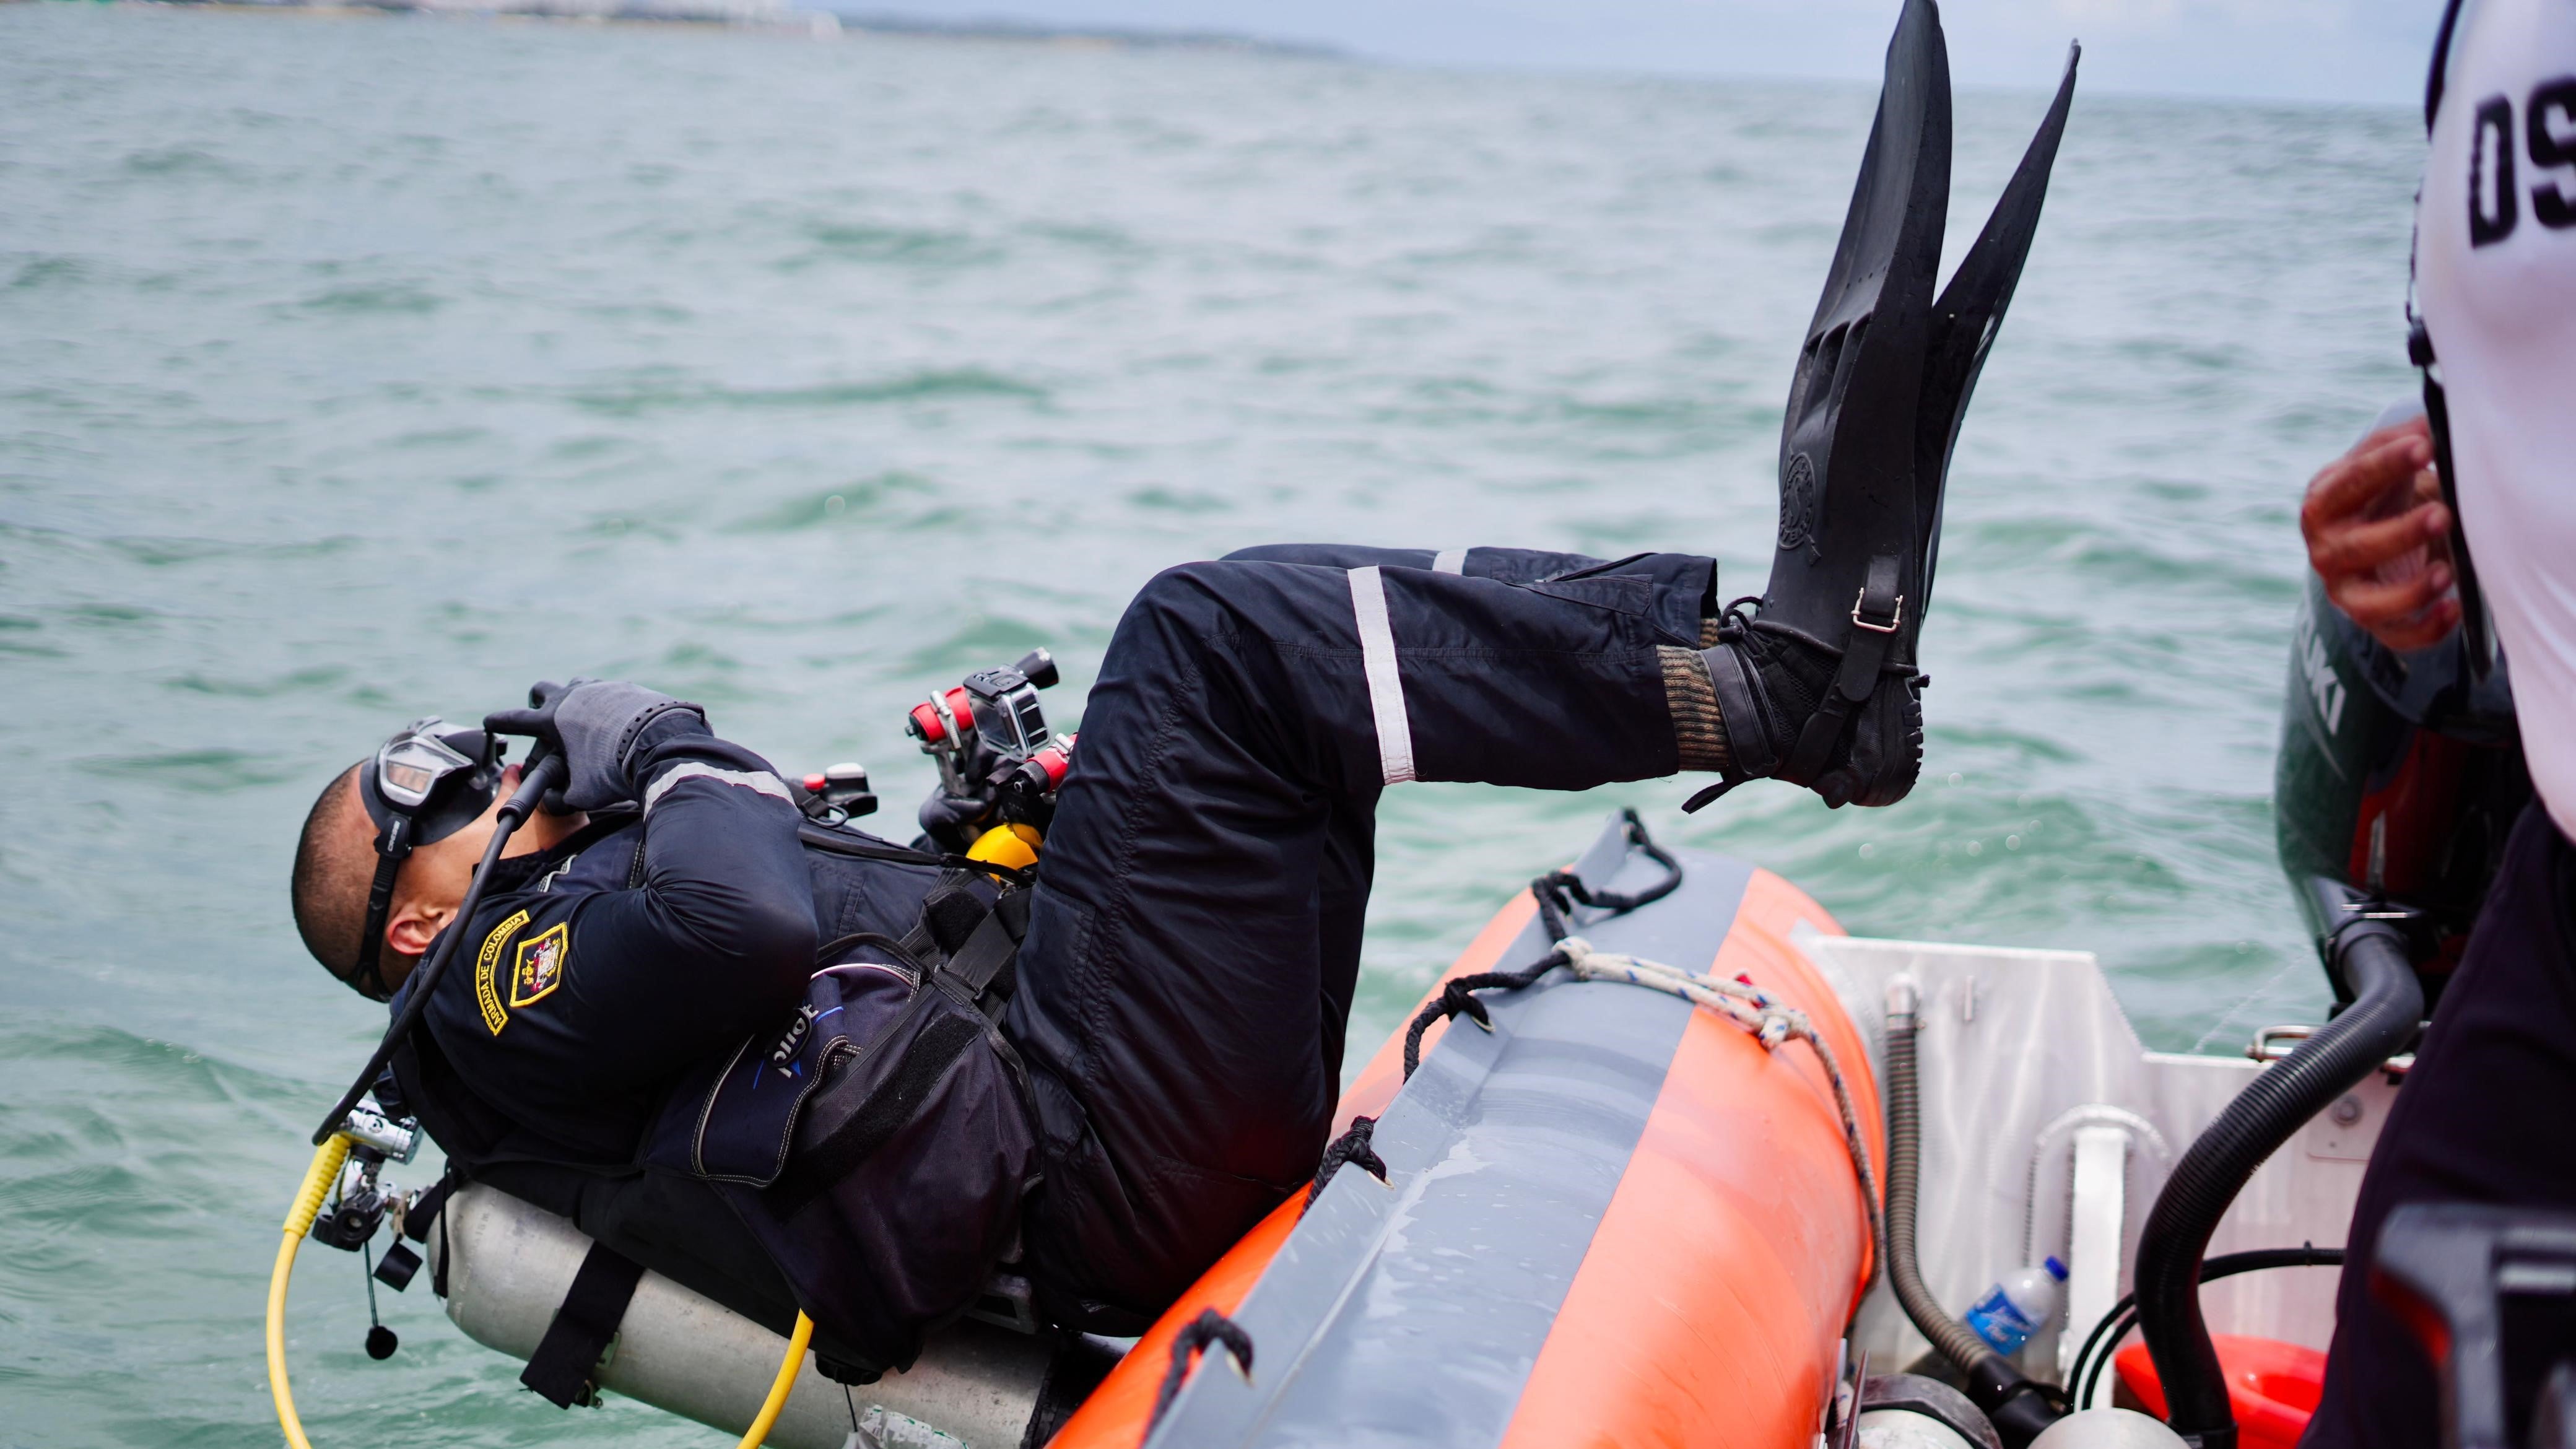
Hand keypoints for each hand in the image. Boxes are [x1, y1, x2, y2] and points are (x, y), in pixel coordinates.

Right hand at [487, 680, 704, 811]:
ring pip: (577, 685)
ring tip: (582, 719)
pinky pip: (609, 692)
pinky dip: (606, 704)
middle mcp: (573, 696)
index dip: (501, 723)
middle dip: (538, 701)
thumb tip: (552, 802)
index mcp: (553, 719)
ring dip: (575, 698)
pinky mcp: (626, 688)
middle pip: (543, 689)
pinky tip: (616, 721)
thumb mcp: (581, 793)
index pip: (516, 720)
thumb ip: (560, 798)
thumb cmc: (613, 770)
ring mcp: (601, 688)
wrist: (659, 745)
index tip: (491, 722)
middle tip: (543, 716)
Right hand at [2299, 416, 2459, 651]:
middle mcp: (2325, 549)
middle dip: (2398, 534)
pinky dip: (2424, 628)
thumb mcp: (2384, 461)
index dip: (2384, 466)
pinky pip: (2394, 635)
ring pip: (2366, 603)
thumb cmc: (2380, 491)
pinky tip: (2453, 608)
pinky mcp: (2372, 620)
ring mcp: (2345, 590)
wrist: (2371, 532)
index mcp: (2323, 503)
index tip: (2425, 447)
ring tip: (2447, 572)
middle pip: (2353, 548)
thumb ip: (2403, 441)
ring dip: (2408, 591)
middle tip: (2443, 515)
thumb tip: (2434, 422)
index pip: (2348, 484)